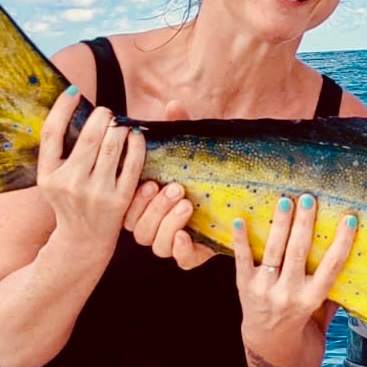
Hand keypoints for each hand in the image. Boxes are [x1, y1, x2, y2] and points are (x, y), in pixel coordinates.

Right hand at [36, 87, 144, 253]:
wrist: (82, 239)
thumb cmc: (68, 199)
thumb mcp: (52, 178)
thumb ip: (57, 150)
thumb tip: (69, 106)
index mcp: (47, 175)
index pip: (51, 133)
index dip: (61, 108)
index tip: (73, 91)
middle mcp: (69, 183)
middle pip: (88, 137)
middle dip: (102, 117)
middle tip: (107, 113)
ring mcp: (95, 192)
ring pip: (112, 146)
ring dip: (119, 127)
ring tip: (120, 123)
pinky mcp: (119, 199)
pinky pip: (132, 163)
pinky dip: (136, 143)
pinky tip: (136, 134)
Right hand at [120, 98, 214, 268]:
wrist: (239, 197)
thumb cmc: (207, 172)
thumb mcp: (195, 150)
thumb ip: (182, 130)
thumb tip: (174, 105)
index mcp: (147, 202)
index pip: (127, 209)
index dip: (134, 200)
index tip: (149, 183)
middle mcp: (155, 224)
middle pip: (139, 228)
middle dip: (154, 209)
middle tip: (176, 189)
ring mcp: (173, 241)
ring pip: (156, 244)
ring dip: (167, 224)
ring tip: (186, 205)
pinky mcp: (193, 254)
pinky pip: (180, 261)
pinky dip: (180, 250)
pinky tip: (187, 236)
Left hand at [232, 193, 357, 343]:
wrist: (270, 355)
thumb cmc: (304, 332)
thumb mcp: (324, 317)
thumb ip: (332, 293)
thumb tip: (349, 261)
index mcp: (312, 300)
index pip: (331, 267)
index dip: (342, 242)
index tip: (349, 219)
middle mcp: (289, 294)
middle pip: (298, 253)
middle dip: (304, 223)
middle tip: (308, 198)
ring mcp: (265, 291)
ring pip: (274, 252)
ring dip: (280, 224)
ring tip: (285, 201)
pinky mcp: (245, 288)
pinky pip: (242, 260)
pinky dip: (241, 240)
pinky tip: (240, 220)